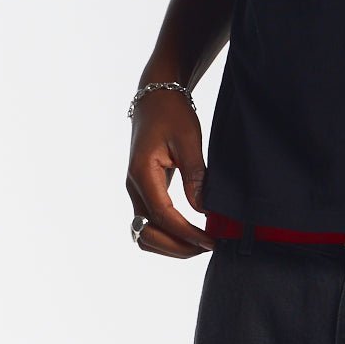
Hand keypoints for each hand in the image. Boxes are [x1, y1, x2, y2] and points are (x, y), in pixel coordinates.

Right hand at [126, 89, 216, 257]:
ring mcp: (136, 189)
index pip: (163, 216)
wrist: (155, 96)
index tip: (210, 241)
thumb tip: (204, 210)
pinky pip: (150, 222)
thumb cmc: (172, 113)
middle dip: (176, 247)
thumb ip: (195, 176)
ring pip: (145, 233)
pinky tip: (190, 231)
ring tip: (200, 243)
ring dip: (170, 244)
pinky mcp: (144, 189)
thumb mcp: (189, 140)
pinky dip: (167, 233)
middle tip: (207, 246)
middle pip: (147, 234)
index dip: (187, 234)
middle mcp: (134, 186)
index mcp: (142, 174)